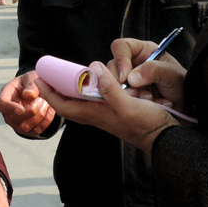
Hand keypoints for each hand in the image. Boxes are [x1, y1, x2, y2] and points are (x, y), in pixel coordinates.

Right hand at [0, 71, 55, 135]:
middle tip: (43, 98)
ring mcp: (16, 123)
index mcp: (5, 96)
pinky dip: (46, 120)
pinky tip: (50, 109)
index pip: (2, 104)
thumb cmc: (31, 83)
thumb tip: (29, 95)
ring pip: (25, 126)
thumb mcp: (31, 77)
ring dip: (40, 115)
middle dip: (32, 109)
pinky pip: (36, 130)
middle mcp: (8, 112)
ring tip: (46, 102)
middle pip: (15, 118)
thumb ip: (31, 85)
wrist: (38, 91)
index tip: (21, 109)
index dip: (10, 108)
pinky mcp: (27, 130)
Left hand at [37, 62, 177, 154]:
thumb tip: (92, 68)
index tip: (40, 78)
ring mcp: (108, 113)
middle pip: (71, 102)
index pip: (63, 105)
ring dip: (79, 86)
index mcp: (95, 114)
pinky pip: (101, 97)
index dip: (49, 93)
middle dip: (60, 88)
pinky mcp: (120, 109)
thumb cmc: (147, 126)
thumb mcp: (127, 105)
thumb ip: (109, 88)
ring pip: (85, 99)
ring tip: (73, 72)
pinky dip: (97, 86)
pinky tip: (103, 78)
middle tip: (54, 72)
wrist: (167, 139)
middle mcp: (98, 114)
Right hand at [108, 38, 186, 110]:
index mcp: (143, 51)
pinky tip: (149, 103)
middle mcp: (132, 63)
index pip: (121, 47)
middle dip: (121, 82)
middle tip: (134, 92)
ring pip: (114, 84)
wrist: (186, 105)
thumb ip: (153, 71)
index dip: (120, 60)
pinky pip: (121, 98)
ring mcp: (129, 80)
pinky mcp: (129, 94)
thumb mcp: (171, 74)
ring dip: (129, 94)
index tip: (124, 77)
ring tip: (148, 98)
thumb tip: (131, 78)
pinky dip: (133, 103)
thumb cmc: (182, 84)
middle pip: (112, 66)